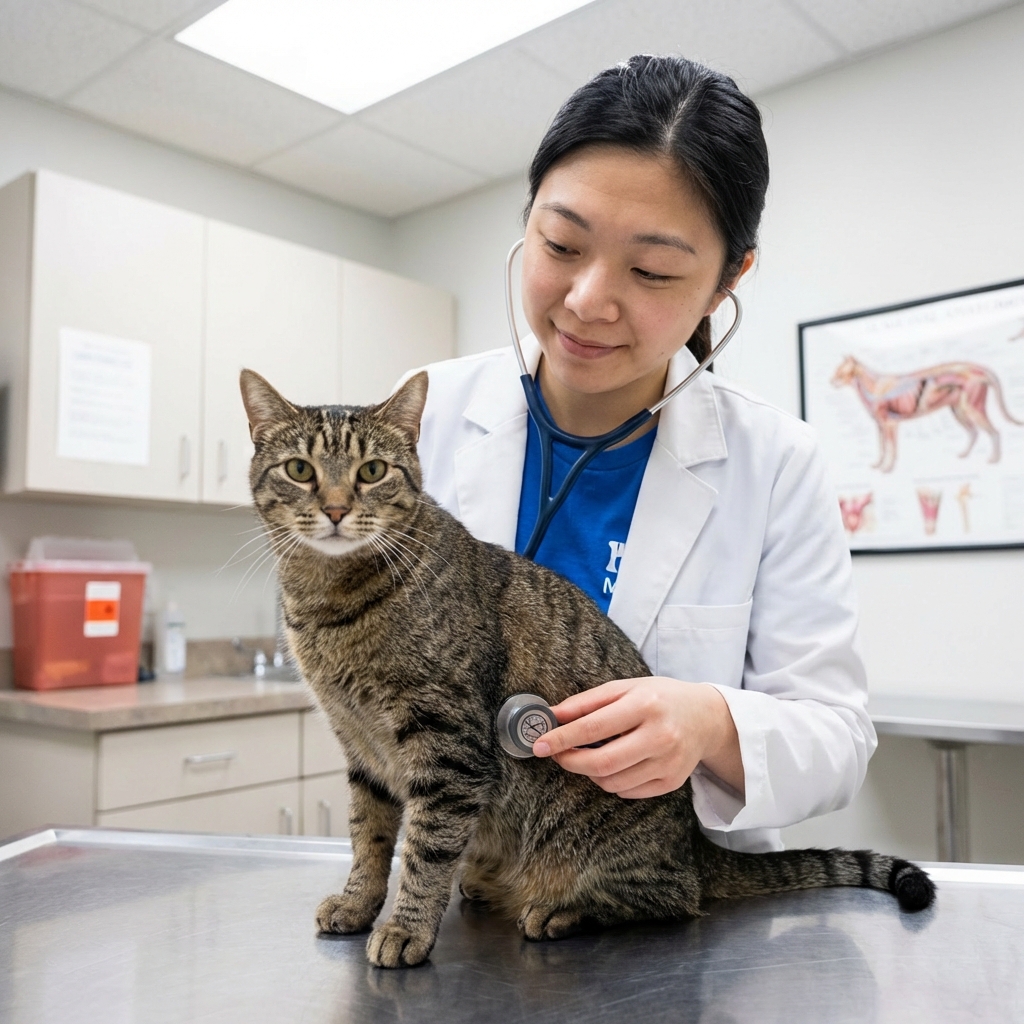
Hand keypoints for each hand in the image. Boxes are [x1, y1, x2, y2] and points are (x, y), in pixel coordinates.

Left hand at [532, 677, 743, 798]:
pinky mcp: (671, 782)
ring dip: (589, 772)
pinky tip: (612, 765)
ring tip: (587, 756)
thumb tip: (552, 715)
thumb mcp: (625, 687)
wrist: (706, 717)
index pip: (594, 727)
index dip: (562, 738)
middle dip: (571, 762)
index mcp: (646, 705)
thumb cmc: (659, 698)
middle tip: (557, 754)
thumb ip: (587, 702)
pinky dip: (610, 781)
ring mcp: (668, 763)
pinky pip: (627, 792)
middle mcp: (660, 736)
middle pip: (602, 762)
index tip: (539, 744)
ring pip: (612, 782)